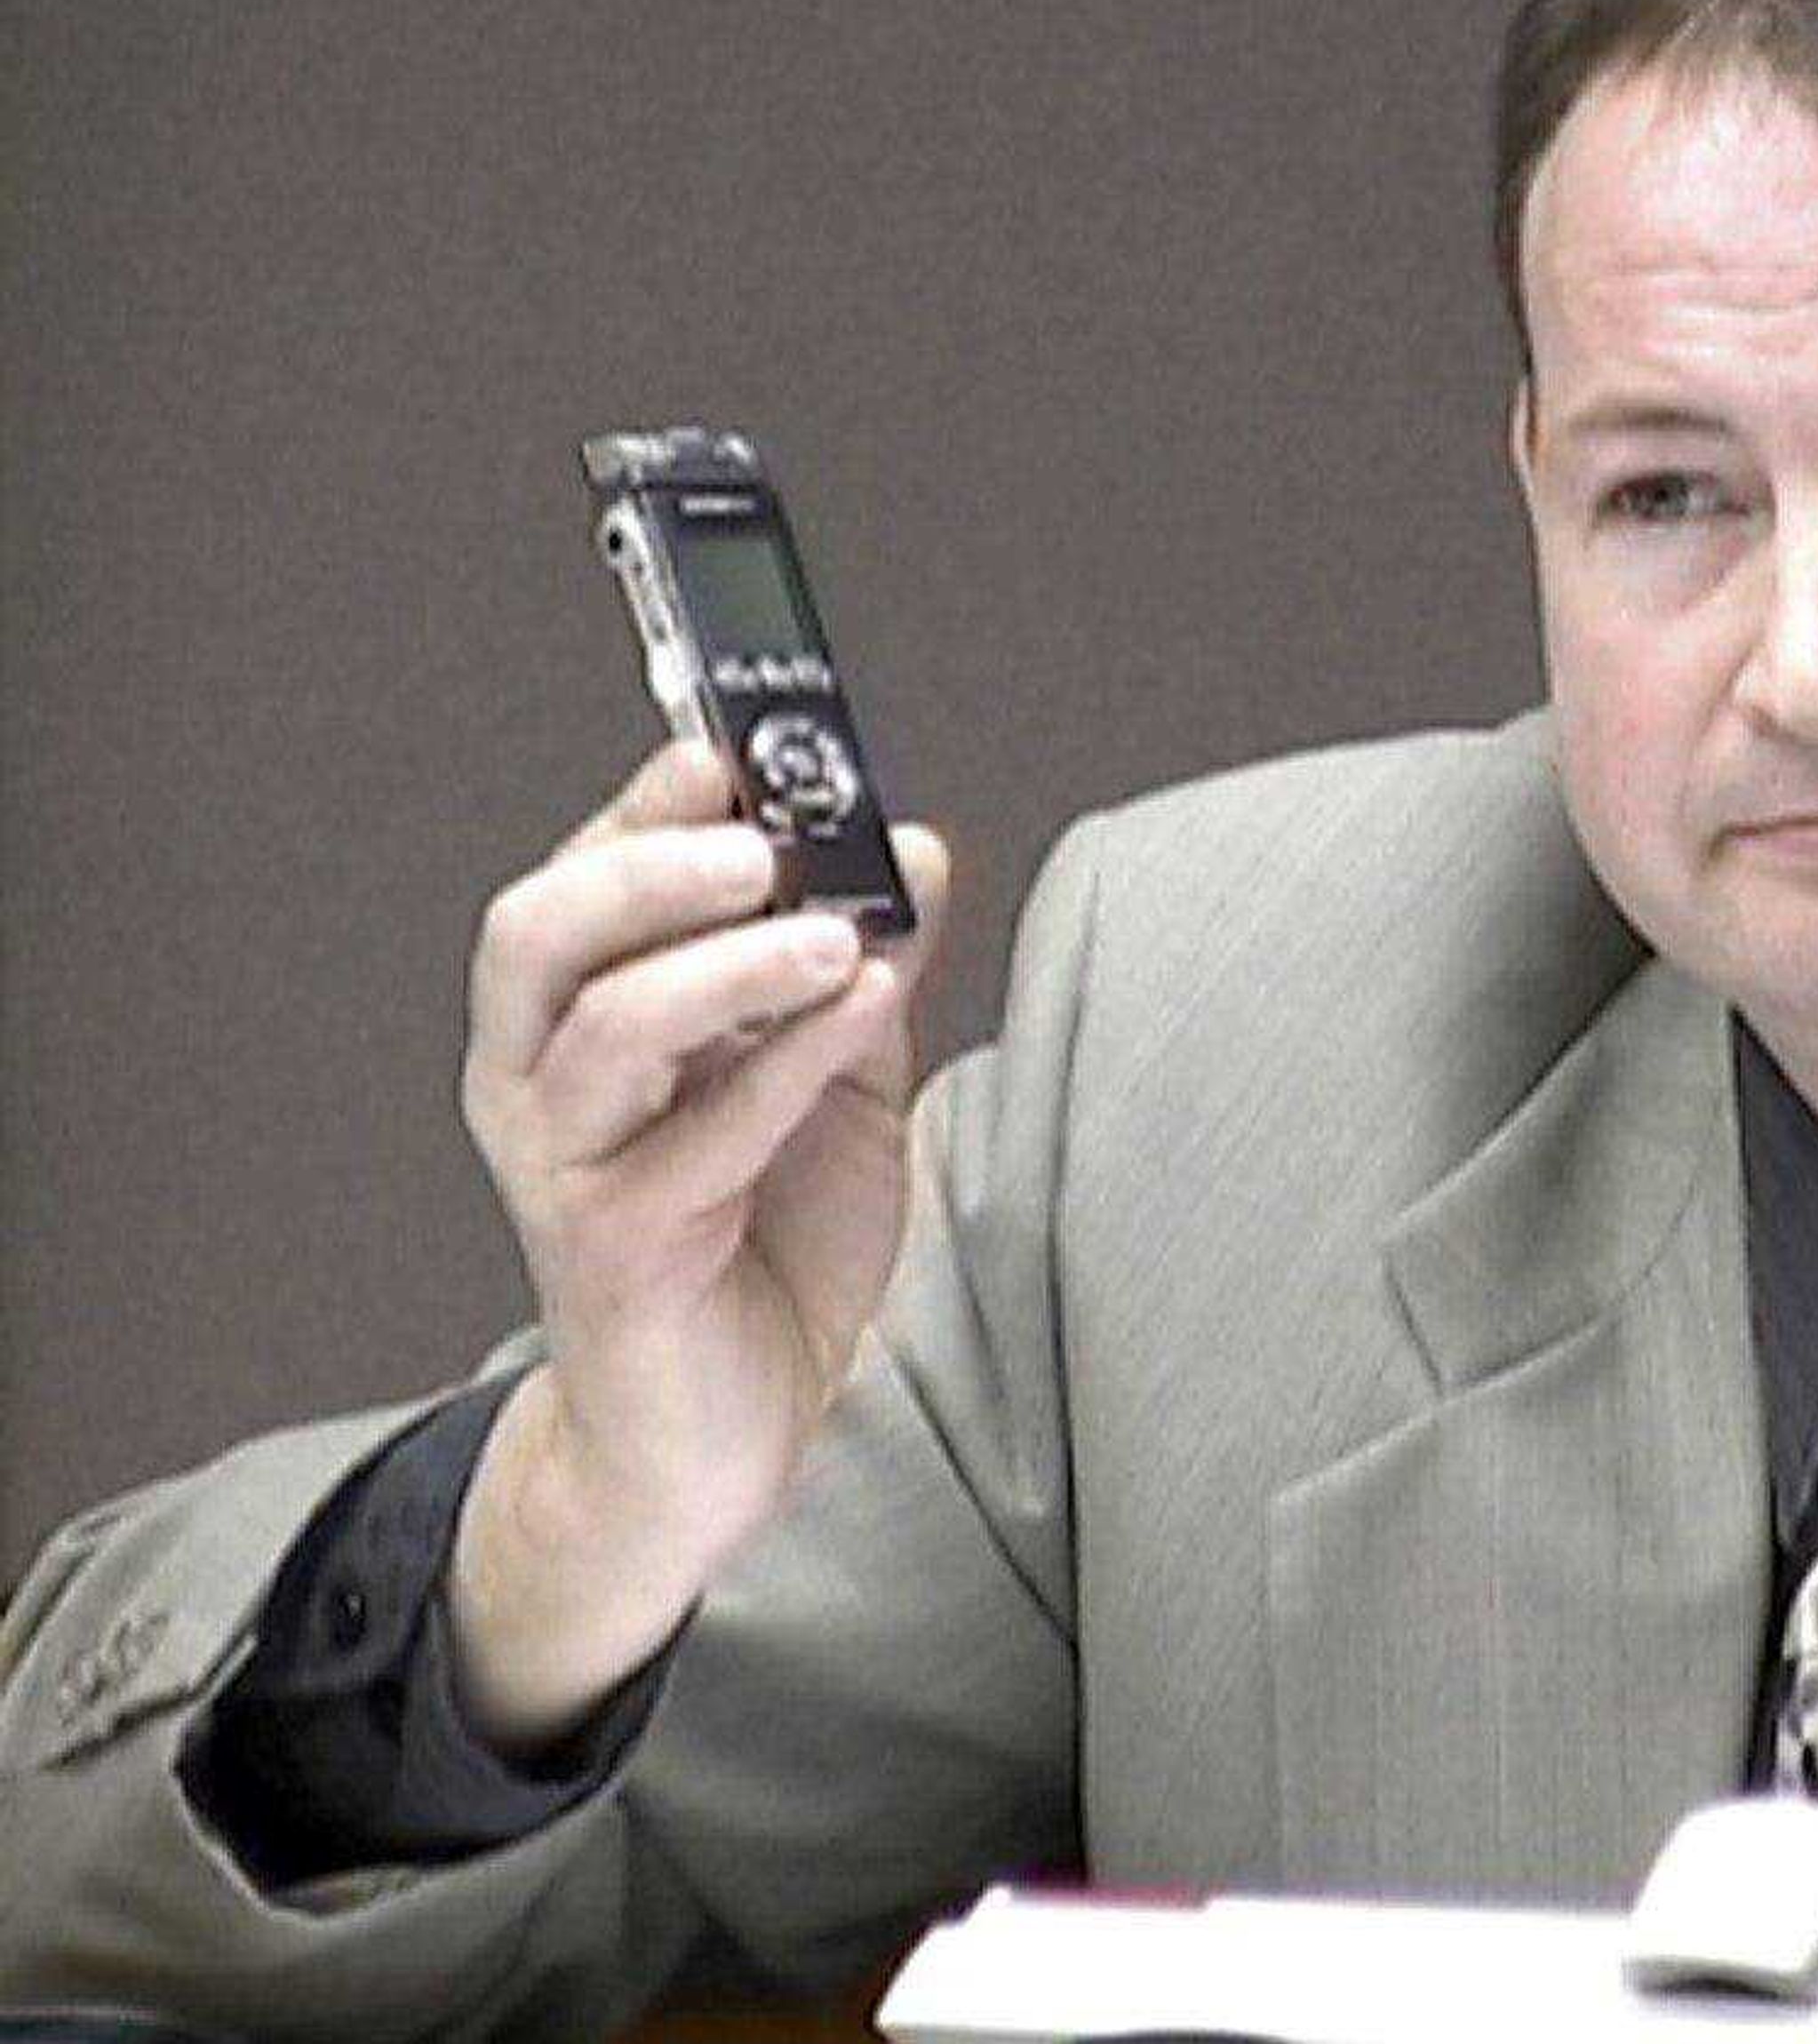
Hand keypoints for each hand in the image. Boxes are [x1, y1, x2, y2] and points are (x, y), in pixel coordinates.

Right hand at [445, 740, 949, 1747]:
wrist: (728, 1431)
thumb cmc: (768, 1244)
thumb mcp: (841, 1081)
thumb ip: (865, 969)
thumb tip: (918, 849)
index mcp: (579, 1020)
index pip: (583, 879)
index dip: (644, 805)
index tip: (725, 744)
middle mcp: (542, 1083)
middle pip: (540, 935)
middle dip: (643, 865)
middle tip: (756, 835)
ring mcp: (566, 1169)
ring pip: (600, 1031)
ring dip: (722, 962)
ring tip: (831, 929)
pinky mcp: (617, 1253)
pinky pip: (695, 1142)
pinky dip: (783, 1064)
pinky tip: (862, 1004)